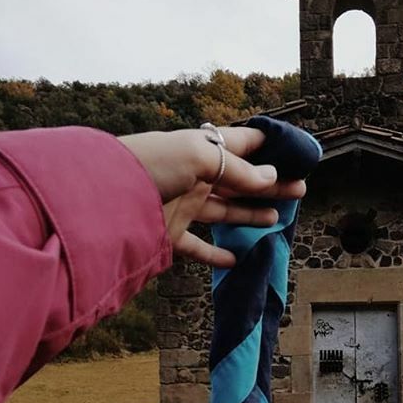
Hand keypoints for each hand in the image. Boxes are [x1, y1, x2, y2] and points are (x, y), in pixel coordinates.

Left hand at [119, 127, 306, 265]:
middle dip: (271, 184)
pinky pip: (199, 246)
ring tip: (277, 218)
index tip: (296, 154)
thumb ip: (239, 170)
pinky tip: (236, 257)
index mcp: (202, 149)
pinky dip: (217, 254)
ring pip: (225, 211)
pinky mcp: (171, 235)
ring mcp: (183, 206)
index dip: (269, 148)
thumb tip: (270, 178)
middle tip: (300, 189)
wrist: (102, 197)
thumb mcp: (201, 157)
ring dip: (252, 214)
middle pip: (240, 181)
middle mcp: (194, 175)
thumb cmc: (151, 164)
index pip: (241, 144)